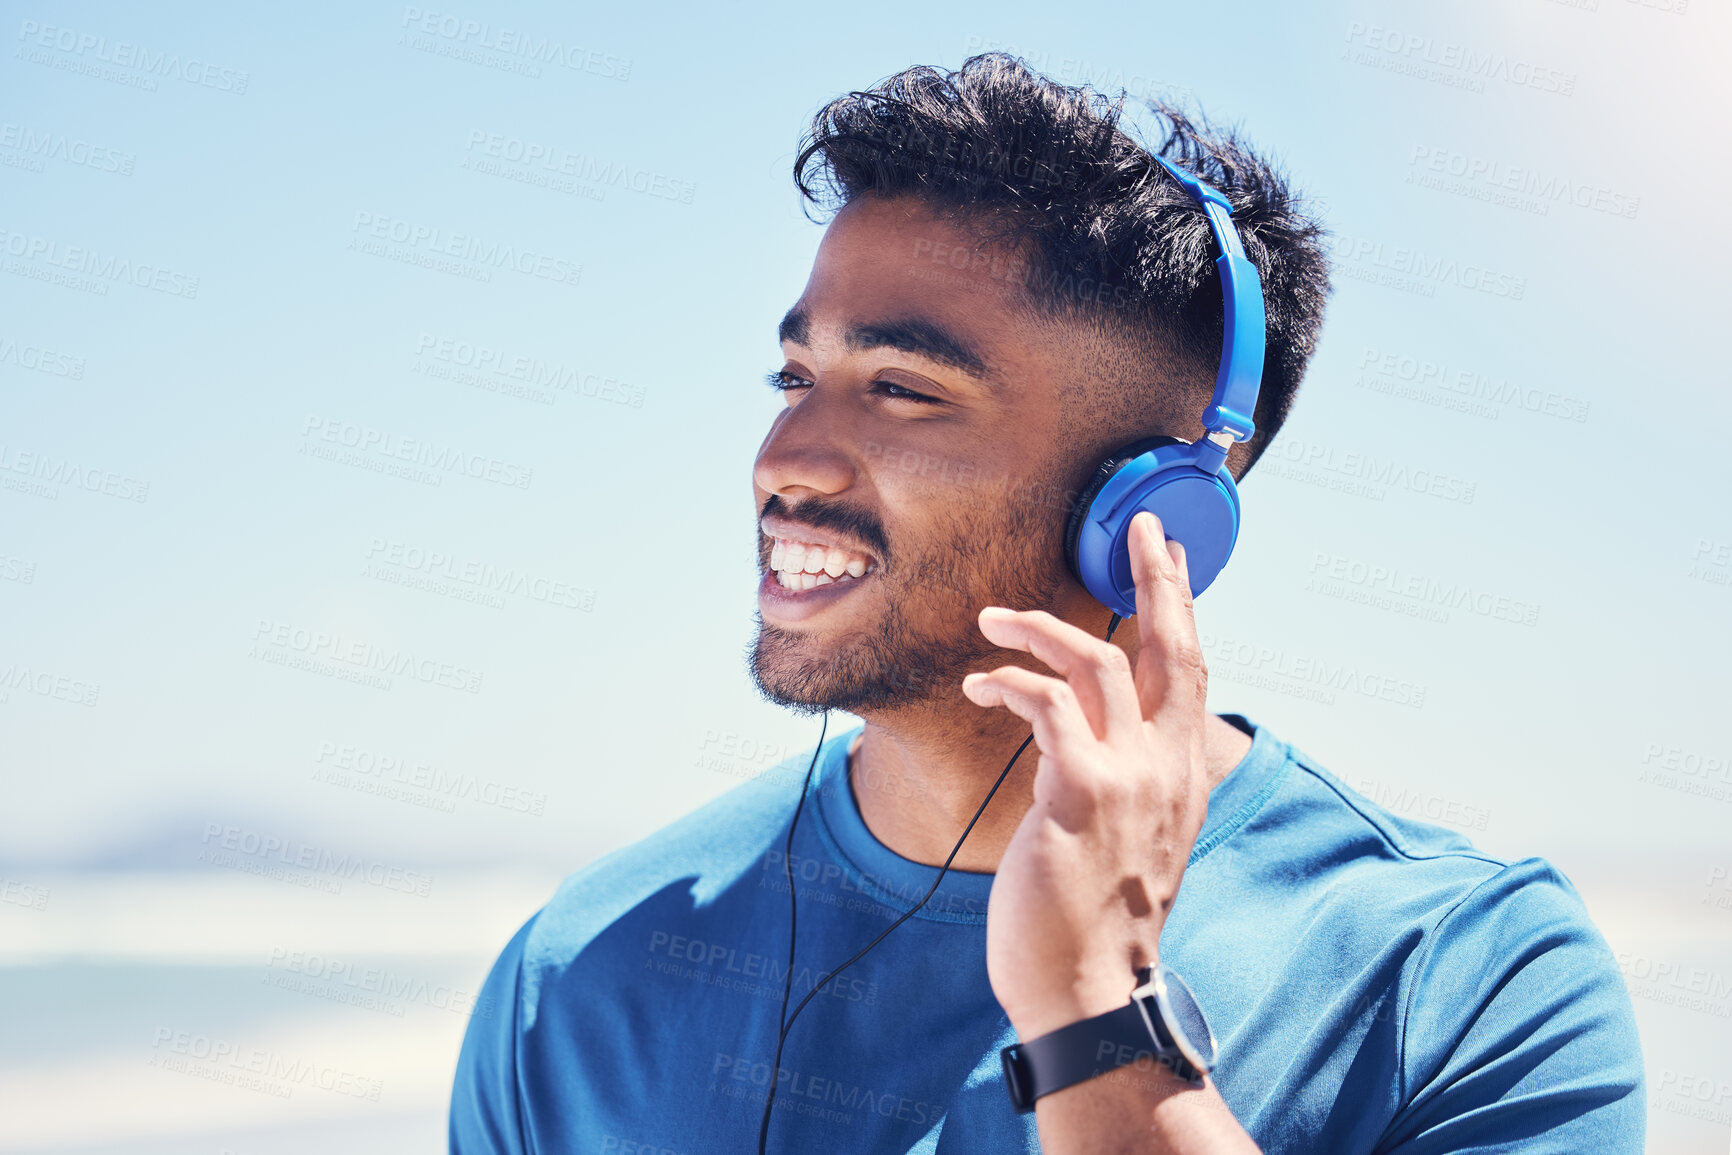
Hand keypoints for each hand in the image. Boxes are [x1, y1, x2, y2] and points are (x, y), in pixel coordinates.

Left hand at [963, 511, 1212, 1038]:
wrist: (1090, 989)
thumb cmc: (1094, 918)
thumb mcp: (1130, 839)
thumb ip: (1126, 783)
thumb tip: (1092, 744)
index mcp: (1182, 777)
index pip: (1191, 671)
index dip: (1182, 607)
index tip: (1170, 555)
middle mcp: (1168, 768)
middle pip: (1173, 647)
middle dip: (1156, 577)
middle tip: (1137, 525)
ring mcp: (1129, 778)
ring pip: (1101, 660)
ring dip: (1042, 628)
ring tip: (993, 619)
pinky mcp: (1079, 792)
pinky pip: (1046, 704)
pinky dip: (1009, 679)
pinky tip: (980, 681)